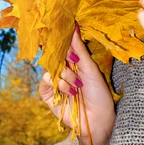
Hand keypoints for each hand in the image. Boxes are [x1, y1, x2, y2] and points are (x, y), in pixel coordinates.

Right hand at [39, 25, 115, 140]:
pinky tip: (69, 91)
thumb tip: (74, 26)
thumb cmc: (99, 92)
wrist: (98, 119)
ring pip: (50, 68)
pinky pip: (45, 82)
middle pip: (54, 55)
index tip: (67, 38)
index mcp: (74, 61)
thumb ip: (79, 48)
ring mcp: (55, 82)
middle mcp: (63, 70)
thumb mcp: (90, 68)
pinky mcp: (48, 95)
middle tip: (76, 64)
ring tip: (78, 85)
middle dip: (66, 59)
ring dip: (65, 75)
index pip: (63, 46)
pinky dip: (58, 84)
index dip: (64, 42)